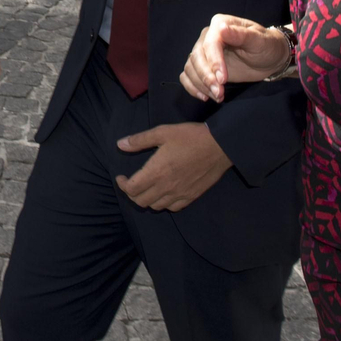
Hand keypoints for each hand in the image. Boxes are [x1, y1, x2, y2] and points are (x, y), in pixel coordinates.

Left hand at [115, 123, 231, 211]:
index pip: (132, 188)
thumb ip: (140, 140)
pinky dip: (164, 203)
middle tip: (132, 183)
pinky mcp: (191, 197)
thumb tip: (120, 144)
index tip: (121, 177)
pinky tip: (164, 193)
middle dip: (132, 193)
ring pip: (156, 206)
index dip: (122, 185)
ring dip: (147, 199)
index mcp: (156, 172)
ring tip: (146, 187)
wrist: (219, 146)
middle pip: (141, 201)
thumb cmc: (190, 137)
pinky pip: (173, 208)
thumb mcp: (162, 132)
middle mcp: (166, 187)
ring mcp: (179, 194)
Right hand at [179, 15, 291, 101]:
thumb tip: (222, 28)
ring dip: (201, 84)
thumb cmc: (267, 46)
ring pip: (190, 67)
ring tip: (218, 96)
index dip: (214, 62)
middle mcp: (207, 37)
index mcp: (220, 24)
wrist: (269, 58)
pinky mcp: (203, 66)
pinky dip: (192, 87)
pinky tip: (205, 96)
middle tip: (220, 93)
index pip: (209, 44)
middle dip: (206, 77)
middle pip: (196, 57)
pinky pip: (187, 75)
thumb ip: (241, 35)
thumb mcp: (259, 40)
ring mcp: (203, 52)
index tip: (222, 79)